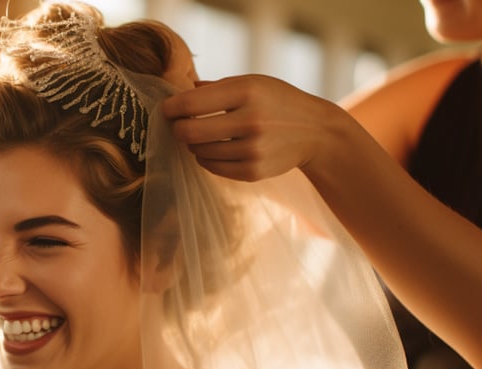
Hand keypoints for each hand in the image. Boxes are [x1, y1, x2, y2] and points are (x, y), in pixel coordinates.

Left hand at [161, 75, 351, 181]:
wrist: (315, 132)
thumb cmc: (275, 101)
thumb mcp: (252, 83)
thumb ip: (214, 88)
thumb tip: (177, 92)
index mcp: (247, 91)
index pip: (191, 103)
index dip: (171, 108)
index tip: (167, 109)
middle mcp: (250, 120)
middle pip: (189, 133)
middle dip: (178, 129)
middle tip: (179, 126)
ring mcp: (253, 149)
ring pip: (199, 152)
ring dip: (193, 145)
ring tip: (203, 135)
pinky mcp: (253, 171)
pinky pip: (212, 167)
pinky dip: (206, 158)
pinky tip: (215, 148)